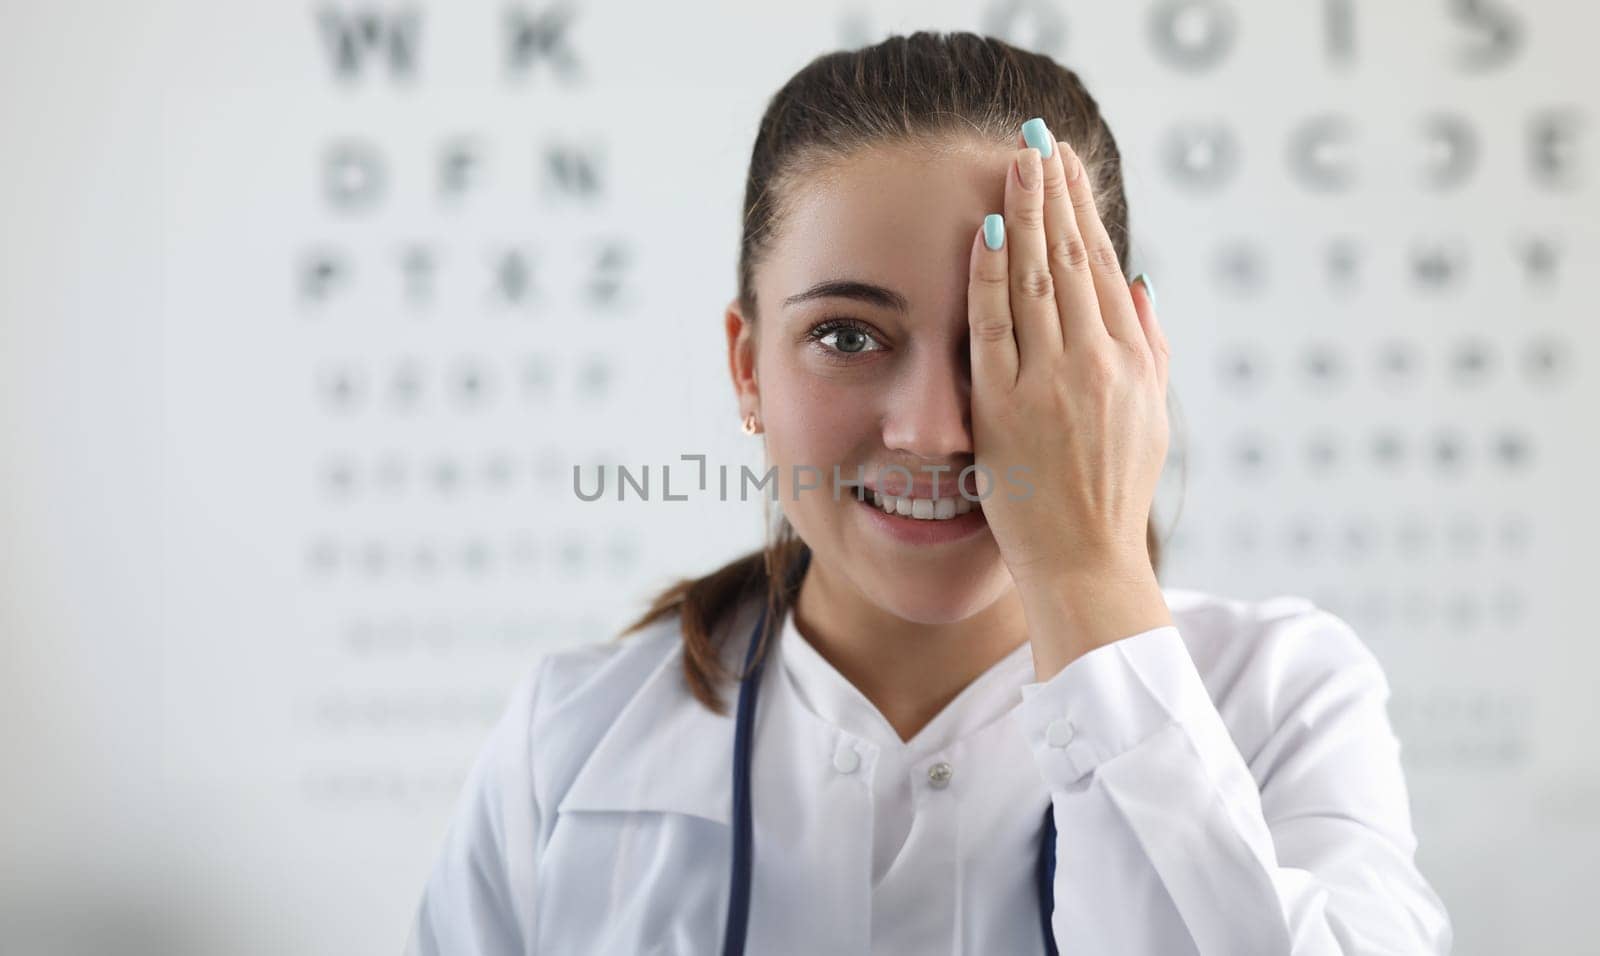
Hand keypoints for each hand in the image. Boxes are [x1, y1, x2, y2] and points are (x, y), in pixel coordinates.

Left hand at [966, 120, 1170, 588]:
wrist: (1088, 563)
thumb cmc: (1114, 494)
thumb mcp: (1150, 417)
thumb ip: (1149, 347)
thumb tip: (1139, 281)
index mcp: (1132, 360)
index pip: (1102, 264)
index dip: (1083, 209)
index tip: (1068, 164)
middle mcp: (1097, 363)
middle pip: (1072, 260)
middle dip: (1054, 193)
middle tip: (1037, 138)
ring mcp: (1051, 385)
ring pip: (1038, 282)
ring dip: (1027, 216)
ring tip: (1015, 162)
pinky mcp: (1007, 411)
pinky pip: (996, 330)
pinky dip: (992, 279)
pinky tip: (988, 233)